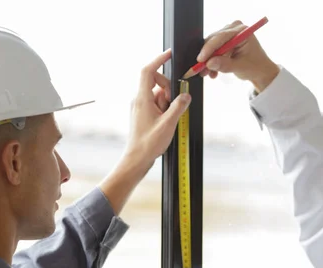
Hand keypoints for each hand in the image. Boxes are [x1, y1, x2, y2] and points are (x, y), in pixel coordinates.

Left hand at [126, 49, 190, 170]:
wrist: (137, 159)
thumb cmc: (148, 143)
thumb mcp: (168, 124)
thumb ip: (178, 107)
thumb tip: (186, 96)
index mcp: (142, 99)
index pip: (148, 71)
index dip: (158, 60)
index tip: (168, 54)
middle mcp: (139, 100)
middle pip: (156, 83)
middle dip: (168, 89)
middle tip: (172, 105)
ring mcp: (140, 107)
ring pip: (157, 94)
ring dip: (166, 102)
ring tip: (167, 119)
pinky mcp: (142, 114)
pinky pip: (155, 104)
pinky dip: (163, 109)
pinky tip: (165, 122)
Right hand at [197, 20, 279, 91]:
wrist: (260, 71)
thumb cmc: (255, 67)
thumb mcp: (241, 67)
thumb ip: (225, 65)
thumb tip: (209, 63)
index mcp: (242, 31)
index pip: (221, 37)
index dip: (209, 49)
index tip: (201, 60)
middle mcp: (234, 29)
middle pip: (214, 41)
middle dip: (207, 57)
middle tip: (201, 70)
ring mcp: (228, 35)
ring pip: (211, 47)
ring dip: (208, 61)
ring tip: (207, 74)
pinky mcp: (224, 42)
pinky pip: (213, 51)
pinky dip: (212, 62)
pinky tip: (213, 72)